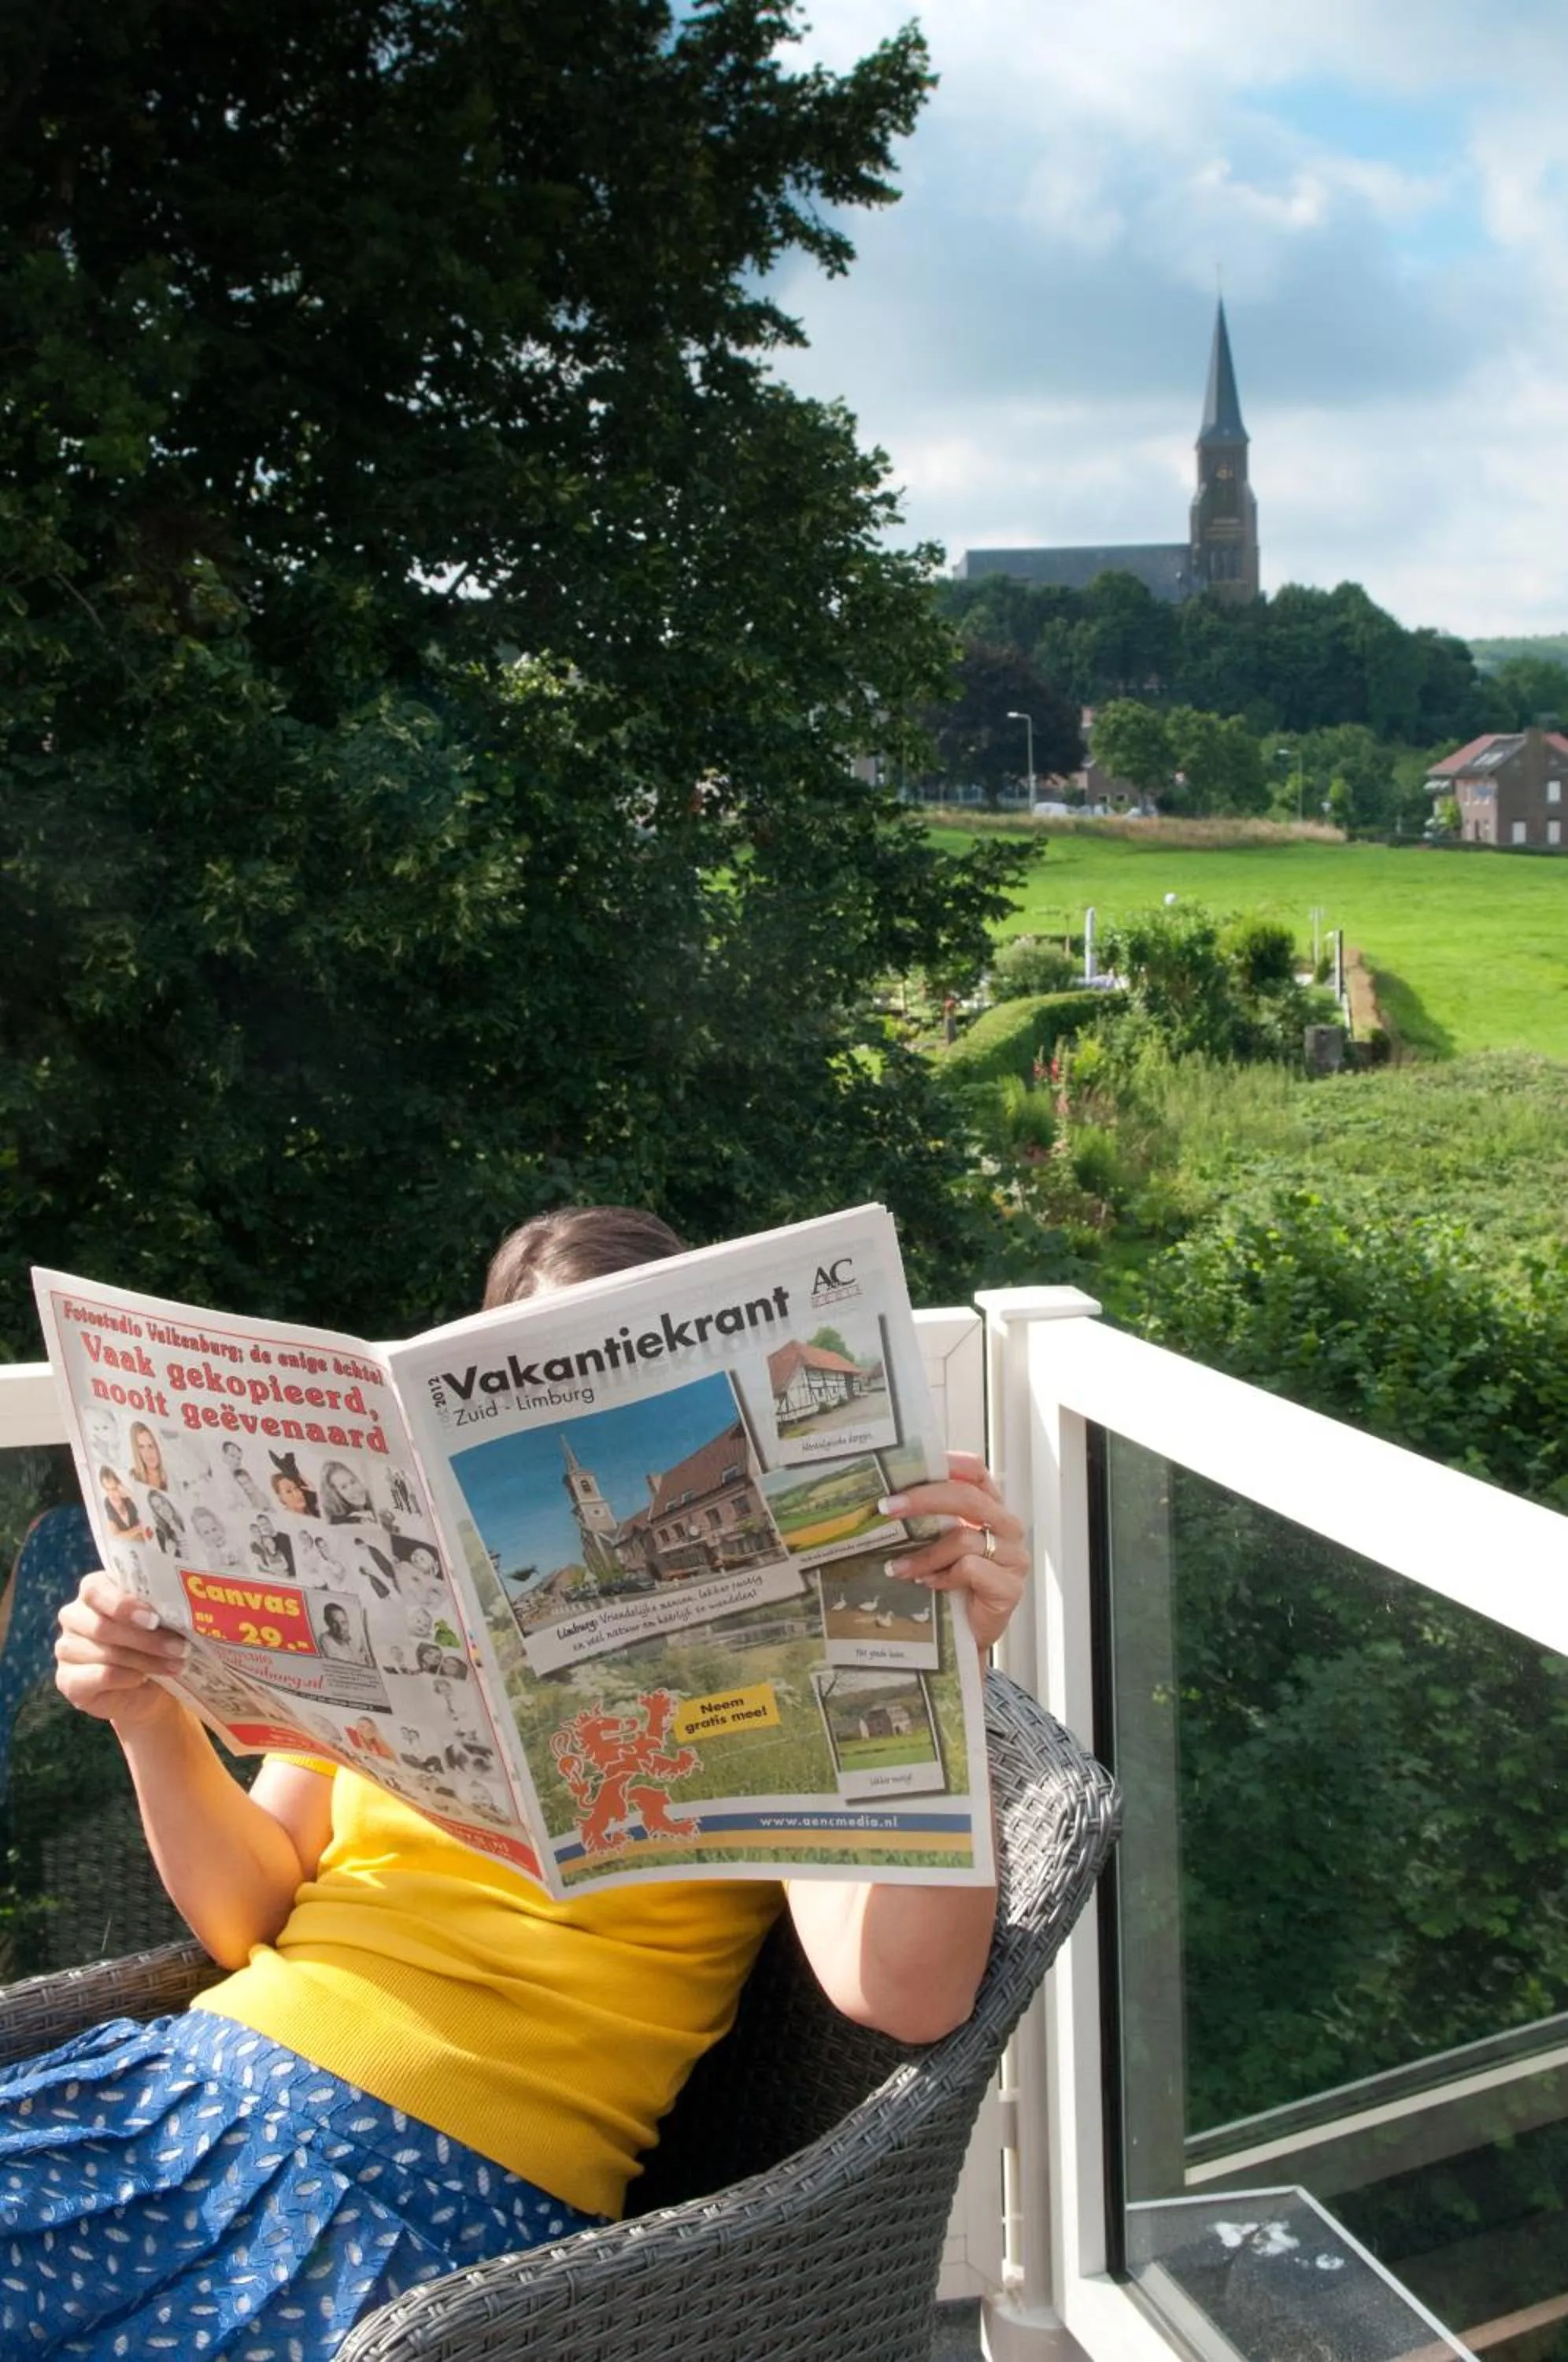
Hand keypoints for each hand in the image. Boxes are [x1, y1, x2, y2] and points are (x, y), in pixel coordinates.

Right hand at [55, 1571, 190, 1731]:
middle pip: (103, 1626)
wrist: (149, 1689)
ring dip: (145, 1660)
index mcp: (93, 1592)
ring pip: (106, 1653)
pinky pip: (100, 1676)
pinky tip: (143, 1679)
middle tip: (179, 1648)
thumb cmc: (154, 1644)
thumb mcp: (159, 1622)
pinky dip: (127, 1678)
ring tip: (175, 1665)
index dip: (123, 1604)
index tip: (155, 1619)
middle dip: (146, 1639)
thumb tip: (182, 1607)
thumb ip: (158, 1609)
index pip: (94, 1589)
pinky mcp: (67, 1680)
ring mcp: (66, 1649)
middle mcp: (73, 1617)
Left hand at [879, 1450, 1026, 1650]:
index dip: (948, 1463)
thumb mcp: (938, 1544)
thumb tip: (885, 1501)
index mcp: (991, 1509)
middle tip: (887, 1507)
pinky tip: (929, 1586)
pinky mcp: (1010, 1588)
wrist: (967, 1636)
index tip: (909, 1467)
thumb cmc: (952, 1585)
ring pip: (963, 1538)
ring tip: (897, 1568)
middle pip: (969, 1498)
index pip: (976, 1472)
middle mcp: (1007, 1527)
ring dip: (924, 1554)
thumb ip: (929, 1521)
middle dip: (923, 1499)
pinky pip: (970, 1569)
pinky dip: (943, 1576)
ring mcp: (1013, 1557)